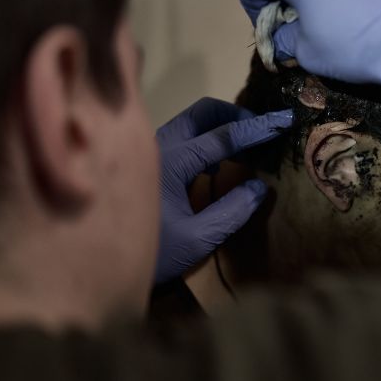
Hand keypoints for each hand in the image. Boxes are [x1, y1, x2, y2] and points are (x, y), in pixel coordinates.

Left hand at [155, 98, 292, 282]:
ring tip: (244, 148)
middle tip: (263, 131)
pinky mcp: (144, 162)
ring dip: (220, 126)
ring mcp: (148, 151)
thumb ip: (231, 212)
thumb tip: (259, 187)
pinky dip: (204, 139)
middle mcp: (157, 146)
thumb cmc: (147, 256)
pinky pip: (180, 136)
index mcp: (172, 162)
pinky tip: (216, 166)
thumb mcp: (196, 241)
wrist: (95, 268)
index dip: (257, 129)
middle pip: (203, 112)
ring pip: (190, 121)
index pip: (223, 136)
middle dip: (236, 115)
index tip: (284, 121)